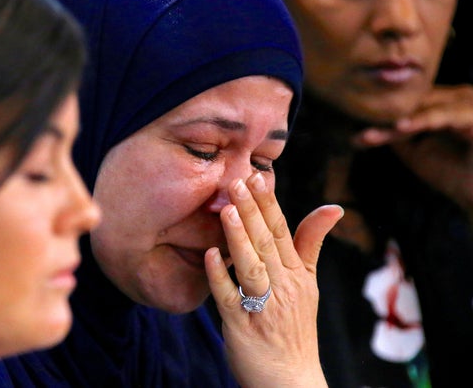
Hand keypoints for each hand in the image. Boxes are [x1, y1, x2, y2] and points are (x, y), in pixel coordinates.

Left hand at [204, 172, 342, 387]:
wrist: (290, 379)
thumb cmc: (294, 326)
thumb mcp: (309, 282)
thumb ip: (311, 242)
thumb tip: (334, 207)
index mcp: (297, 273)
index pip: (283, 231)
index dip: (269, 203)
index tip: (257, 176)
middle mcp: (283, 286)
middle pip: (267, 243)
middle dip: (252, 210)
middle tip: (236, 180)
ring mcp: (263, 306)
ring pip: (251, 266)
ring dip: (239, 238)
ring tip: (226, 210)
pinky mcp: (242, 326)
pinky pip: (230, 298)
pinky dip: (220, 276)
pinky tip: (209, 256)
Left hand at [352, 84, 472, 213]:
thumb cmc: (451, 173)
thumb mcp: (415, 150)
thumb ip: (395, 132)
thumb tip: (367, 121)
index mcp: (445, 102)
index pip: (407, 105)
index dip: (379, 117)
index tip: (351, 133)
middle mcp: (458, 97)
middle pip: (413, 105)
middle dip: (383, 120)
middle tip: (355, 135)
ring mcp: (468, 105)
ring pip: (424, 109)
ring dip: (395, 123)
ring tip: (369, 134)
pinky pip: (446, 116)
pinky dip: (422, 121)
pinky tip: (400, 127)